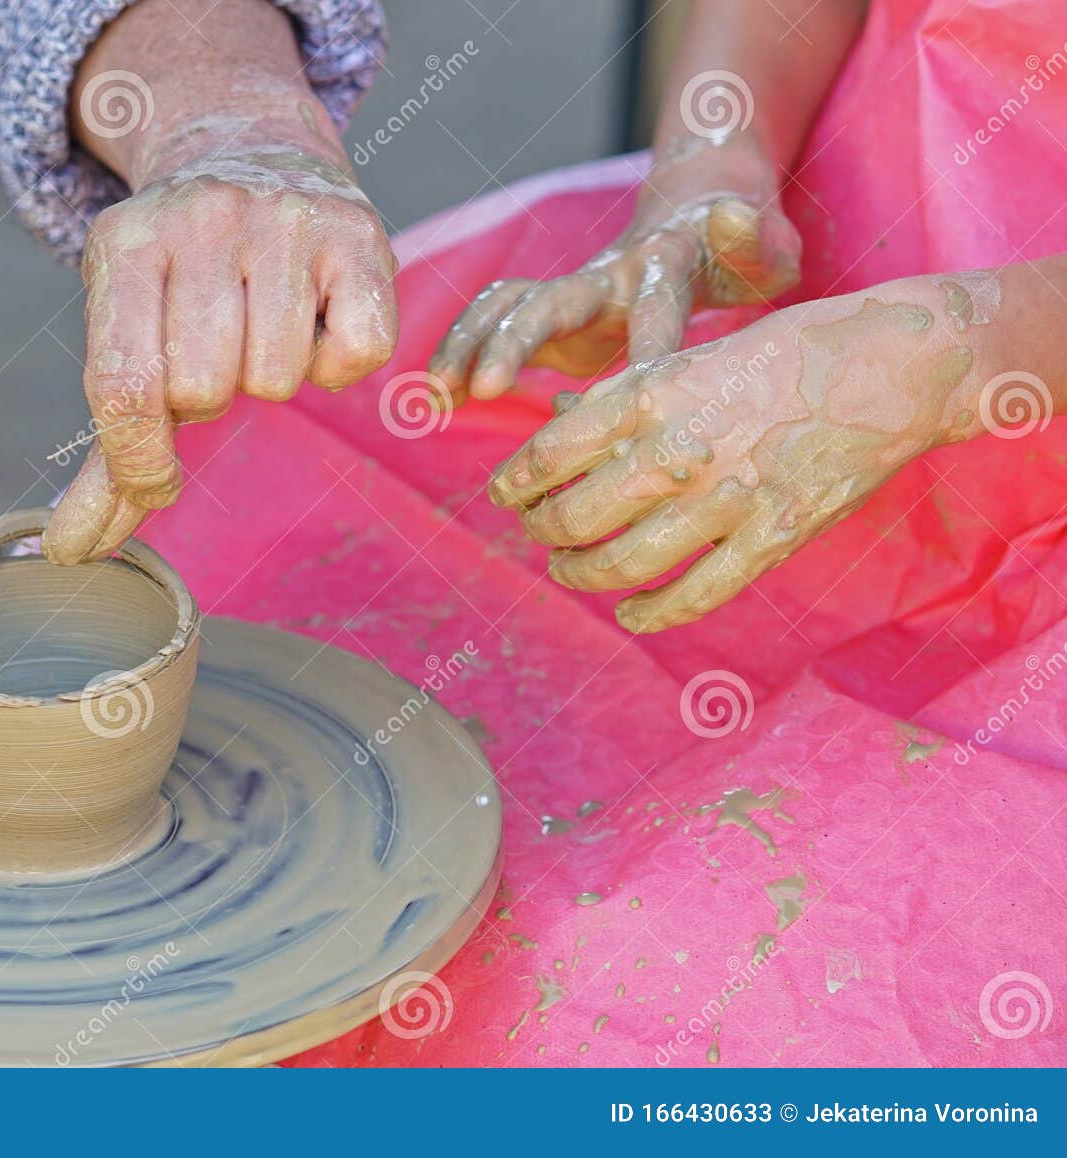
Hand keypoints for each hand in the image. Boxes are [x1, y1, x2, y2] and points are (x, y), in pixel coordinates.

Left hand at [42, 147, 396, 562]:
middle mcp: (199, 220)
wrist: (253, 155)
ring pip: (278, 376)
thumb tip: (70, 551)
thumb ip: (104, 456)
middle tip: (216, 353)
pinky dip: (339, 366)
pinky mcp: (356, 234)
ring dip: (273, 376)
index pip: (124, 384)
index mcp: (123, 245)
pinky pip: (355, 356)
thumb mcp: (125, 338)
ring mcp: (281, 220)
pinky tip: (318, 323)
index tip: (156, 480)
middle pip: (205, 388)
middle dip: (210, 396)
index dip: (139, 460)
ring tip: (264, 327)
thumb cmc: (179, 278)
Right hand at [431, 138, 800, 399]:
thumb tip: (730, 218)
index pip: (655, 310)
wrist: (696, 214)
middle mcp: (606, 275)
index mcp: (665, 267)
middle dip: (516, 341)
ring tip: (435, 394)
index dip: (644, 351)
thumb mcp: (768, 248)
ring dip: (468, 346)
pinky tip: (433, 394)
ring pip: (507, 307)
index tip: (631, 400)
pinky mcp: (551, 313)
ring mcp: (572, 292)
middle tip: (486, 386)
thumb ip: (757, 241)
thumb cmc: (742, 250)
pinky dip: (460, 352)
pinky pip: (493, 323)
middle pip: (552, 300)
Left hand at [489, 288, 976, 630]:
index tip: (504, 496)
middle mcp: (676, 452)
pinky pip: (693, 596)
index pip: (545, 456)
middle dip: (542, 533)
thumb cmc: (783, 353)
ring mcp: (724, 502)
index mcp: (648, 398)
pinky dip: (650, 613)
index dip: (511, 485)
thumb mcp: (688, 357)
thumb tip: (555, 419)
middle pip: (571, 518)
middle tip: (539, 534)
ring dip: (581, 576)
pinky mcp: (770, 540)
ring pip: (620, 565)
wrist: (892, 367)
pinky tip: (630, 613)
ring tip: (569, 572)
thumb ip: (618, 395)